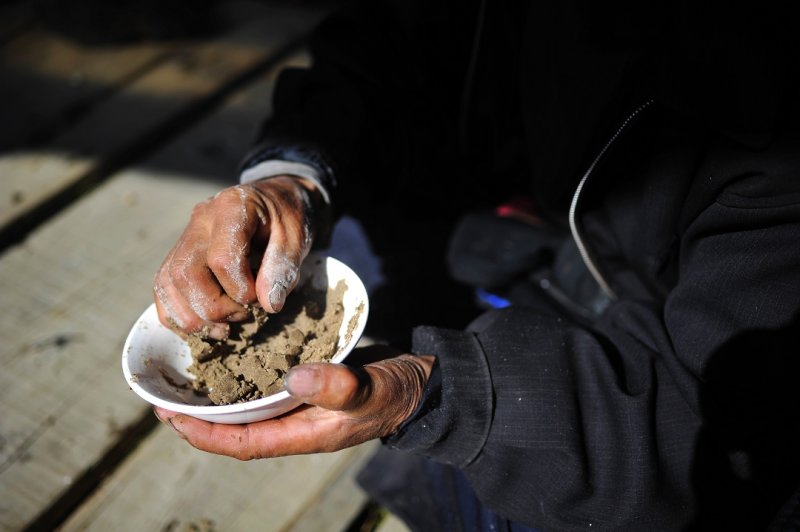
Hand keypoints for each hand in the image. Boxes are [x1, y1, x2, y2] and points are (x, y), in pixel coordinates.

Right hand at [153, 176, 321, 338]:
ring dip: (196, 318)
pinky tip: (206, 325)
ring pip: (167, 286)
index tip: (261, 299)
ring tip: (227, 325)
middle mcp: (200, 221)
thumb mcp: (296, 238)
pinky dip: (180, 315)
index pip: (221, 259)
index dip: (241, 290)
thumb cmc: (286, 218)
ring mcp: (184, 238)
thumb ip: (283, 268)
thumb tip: (269, 305)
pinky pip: (162, 291)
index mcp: (231, 208)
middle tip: (246, 314)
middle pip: (186, 275)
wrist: (272, 202)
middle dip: (216, 309)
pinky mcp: (176, 255)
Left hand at [154, 351, 434, 459]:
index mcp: (306, 434)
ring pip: (251, 409)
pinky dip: (246, 378)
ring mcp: (304, 408)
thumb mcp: (370, 389)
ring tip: (190, 378)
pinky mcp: (310, 389)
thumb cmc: (396, 390)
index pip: (244, 443)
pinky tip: (234, 356)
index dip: (204, 435)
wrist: (419, 383)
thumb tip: (292, 379)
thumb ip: (337, 386)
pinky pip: (268, 389)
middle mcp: (298, 425)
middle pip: (238, 429)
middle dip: (200, 418)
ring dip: (220, 398)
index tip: (170, 419)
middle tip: (166, 397)